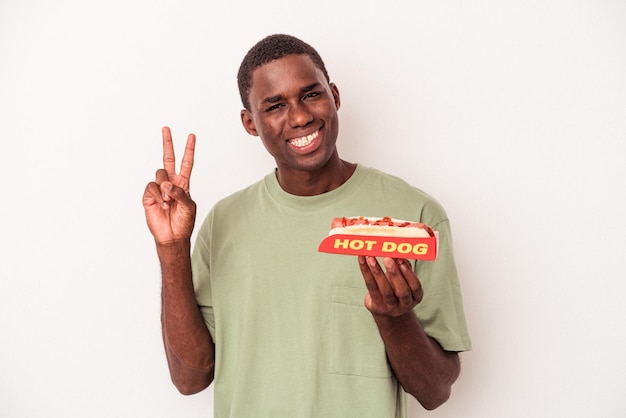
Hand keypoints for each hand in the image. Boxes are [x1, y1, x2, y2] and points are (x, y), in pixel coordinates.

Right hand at [143, 127, 196, 243]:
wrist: (172, 236)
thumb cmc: (183, 222)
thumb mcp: (189, 206)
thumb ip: (181, 193)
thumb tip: (168, 184)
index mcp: (183, 183)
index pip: (186, 163)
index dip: (189, 150)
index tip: (191, 136)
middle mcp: (171, 183)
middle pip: (168, 158)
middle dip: (167, 143)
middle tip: (166, 128)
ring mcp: (159, 188)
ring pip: (160, 174)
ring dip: (166, 187)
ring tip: (169, 201)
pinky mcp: (149, 196)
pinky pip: (152, 187)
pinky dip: (158, 195)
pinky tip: (162, 204)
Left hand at [358, 256, 423, 316]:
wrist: (385, 311)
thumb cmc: (396, 289)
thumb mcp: (404, 280)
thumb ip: (403, 267)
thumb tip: (398, 252)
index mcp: (415, 297)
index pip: (415, 286)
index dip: (408, 273)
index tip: (400, 259)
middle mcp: (404, 304)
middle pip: (402, 291)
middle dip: (394, 273)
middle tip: (387, 259)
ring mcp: (390, 307)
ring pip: (384, 290)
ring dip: (377, 272)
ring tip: (371, 258)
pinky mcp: (376, 306)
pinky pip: (371, 287)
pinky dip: (366, 272)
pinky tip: (362, 261)